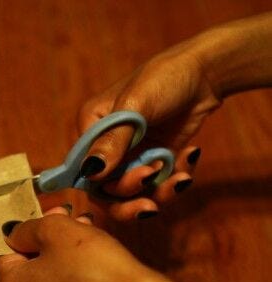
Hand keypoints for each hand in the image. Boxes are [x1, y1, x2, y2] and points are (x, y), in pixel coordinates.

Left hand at [0, 207, 160, 281]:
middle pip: (34, 273)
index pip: (9, 253)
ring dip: (70, 268)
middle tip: (81, 225)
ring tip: (98, 249)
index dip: (34, 230)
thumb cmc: (92, 265)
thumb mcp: (56, 230)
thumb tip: (16, 235)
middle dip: (54, 246)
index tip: (59, 215)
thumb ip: (27, 229)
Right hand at [78, 41, 219, 220]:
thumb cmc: (163, 78)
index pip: (84, 171)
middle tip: (153, 201)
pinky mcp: (153, 163)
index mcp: (91, 129)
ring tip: (181, 177)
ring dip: (158, 193)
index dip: (104, 186)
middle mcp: (105, 147)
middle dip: (131, 195)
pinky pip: (157, 188)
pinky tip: (189, 154)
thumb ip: (112, 140)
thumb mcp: (136, 105)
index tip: (140, 179)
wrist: (205, 73)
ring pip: (133, 195)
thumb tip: (90, 172)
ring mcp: (130, 157)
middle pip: (105, 191)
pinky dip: (174, 181)